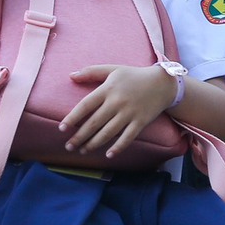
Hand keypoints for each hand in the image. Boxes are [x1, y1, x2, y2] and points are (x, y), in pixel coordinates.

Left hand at [60, 64, 178, 157]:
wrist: (162, 83)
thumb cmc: (134, 76)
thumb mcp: (112, 69)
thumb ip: (91, 72)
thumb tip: (71, 76)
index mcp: (108, 89)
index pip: (86, 105)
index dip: (73, 118)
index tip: (62, 128)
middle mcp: (117, 102)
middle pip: (94, 123)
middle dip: (80, 136)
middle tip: (68, 146)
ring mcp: (129, 113)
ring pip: (108, 133)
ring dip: (94, 144)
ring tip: (83, 150)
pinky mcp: (140, 122)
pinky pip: (128, 138)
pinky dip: (118, 147)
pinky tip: (108, 155)